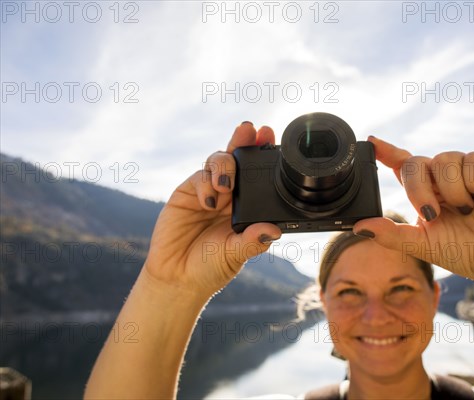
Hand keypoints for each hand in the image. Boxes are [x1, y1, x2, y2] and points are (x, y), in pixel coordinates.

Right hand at [143, 122, 281, 295]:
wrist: (177, 276)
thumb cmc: (211, 267)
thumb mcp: (235, 255)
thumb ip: (252, 241)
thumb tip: (273, 231)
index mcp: (248, 205)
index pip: (259, 174)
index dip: (263, 153)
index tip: (270, 135)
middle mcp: (231, 194)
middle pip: (238, 158)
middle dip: (244, 140)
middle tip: (251, 130)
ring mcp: (209, 190)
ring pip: (219, 161)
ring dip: (225, 166)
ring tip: (226, 186)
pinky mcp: (187, 192)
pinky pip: (199, 177)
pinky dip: (206, 184)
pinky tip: (210, 202)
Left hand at [354, 136, 473, 283]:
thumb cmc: (465, 252)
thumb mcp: (422, 244)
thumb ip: (392, 234)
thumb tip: (360, 226)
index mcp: (425, 191)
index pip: (402, 164)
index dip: (386, 151)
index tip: (371, 141)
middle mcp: (443, 176)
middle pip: (415, 163)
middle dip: (418, 190)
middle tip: (433, 215)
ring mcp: (468, 168)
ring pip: (443, 160)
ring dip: (451, 192)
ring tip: (468, 210)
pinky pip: (472, 160)